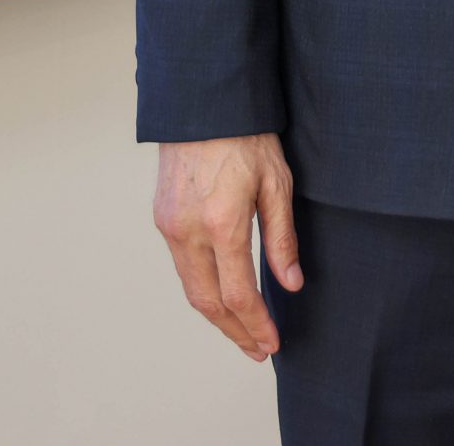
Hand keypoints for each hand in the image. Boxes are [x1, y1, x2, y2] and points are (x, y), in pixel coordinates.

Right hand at [153, 132, 300, 360]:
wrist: (204, 105)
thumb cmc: (247, 137)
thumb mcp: (277, 183)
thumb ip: (282, 237)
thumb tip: (291, 283)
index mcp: (221, 223)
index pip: (238, 293)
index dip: (255, 324)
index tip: (272, 344)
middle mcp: (187, 231)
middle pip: (208, 302)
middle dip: (234, 331)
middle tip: (257, 350)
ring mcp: (170, 226)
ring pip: (191, 288)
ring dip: (217, 314)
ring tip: (243, 330)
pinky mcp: (162, 219)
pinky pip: (182, 266)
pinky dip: (202, 288)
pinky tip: (222, 294)